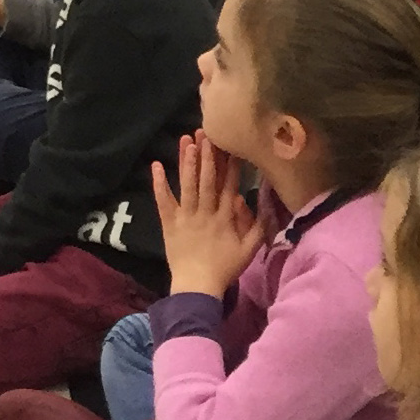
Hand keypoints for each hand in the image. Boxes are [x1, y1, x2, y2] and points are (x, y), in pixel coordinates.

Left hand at [153, 133, 265, 299]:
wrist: (197, 287)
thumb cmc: (224, 268)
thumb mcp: (249, 250)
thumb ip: (258, 226)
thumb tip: (263, 202)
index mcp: (225, 218)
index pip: (229, 186)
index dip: (230, 165)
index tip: (231, 144)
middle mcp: (205, 213)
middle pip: (206, 180)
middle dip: (207, 155)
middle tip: (206, 132)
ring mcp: (186, 216)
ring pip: (187, 185)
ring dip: (186, 162)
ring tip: (187, 140)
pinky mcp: (169, 223)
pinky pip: (163, 201)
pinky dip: (159, 184)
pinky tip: (156, 165)